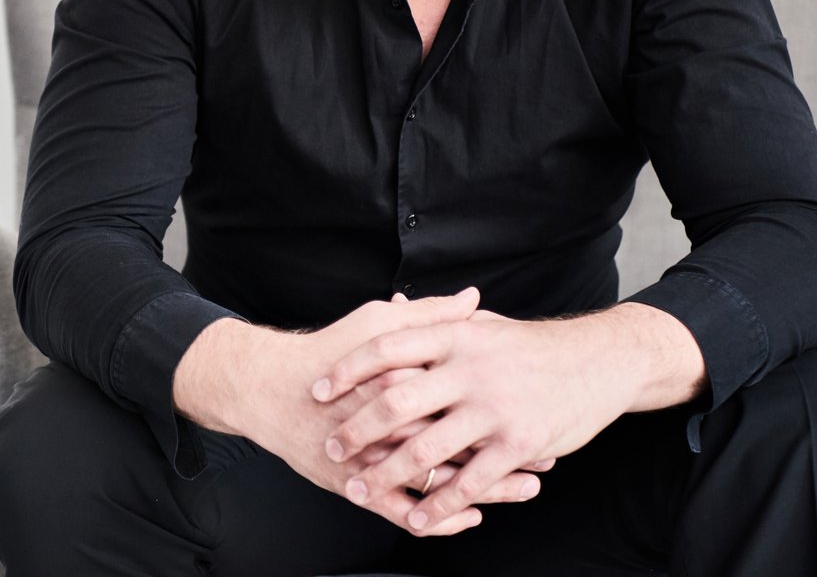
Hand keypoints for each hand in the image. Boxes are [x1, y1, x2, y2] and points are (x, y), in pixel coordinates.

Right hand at [173, 289, 546, 536]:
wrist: (270, 389)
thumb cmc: (327, 352)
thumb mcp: (378, 324)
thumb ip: (428, 315)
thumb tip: (472, 299)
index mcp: (403, 377)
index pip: (466, 396)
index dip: (505, 404)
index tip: (541, 406)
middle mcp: (392, 421)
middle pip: (462, 442)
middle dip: (508, 453)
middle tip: (546, 457)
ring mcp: (375, 457)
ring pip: (441, 482)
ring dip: (488, 489)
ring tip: (525, 488)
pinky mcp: (357, 484)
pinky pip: (406, 511)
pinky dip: (441, 518)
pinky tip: (471, 516)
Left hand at [314, 303, 704, 533]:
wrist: (597, 361)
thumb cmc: (531, 347)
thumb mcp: (481, 325)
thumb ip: (436, 319)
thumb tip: (393, 304)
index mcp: (455, 337)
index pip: (387, 348)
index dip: (348, 369)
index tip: (318, 388)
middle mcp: (470, 370)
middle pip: (397, 400)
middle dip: (358, 427)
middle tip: (333, 445)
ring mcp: (493, 409)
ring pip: (426, 448)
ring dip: (386, 473)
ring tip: (359, 488)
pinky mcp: (517, 444)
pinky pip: (468, 481)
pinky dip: (436, 504)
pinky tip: (415, 518)